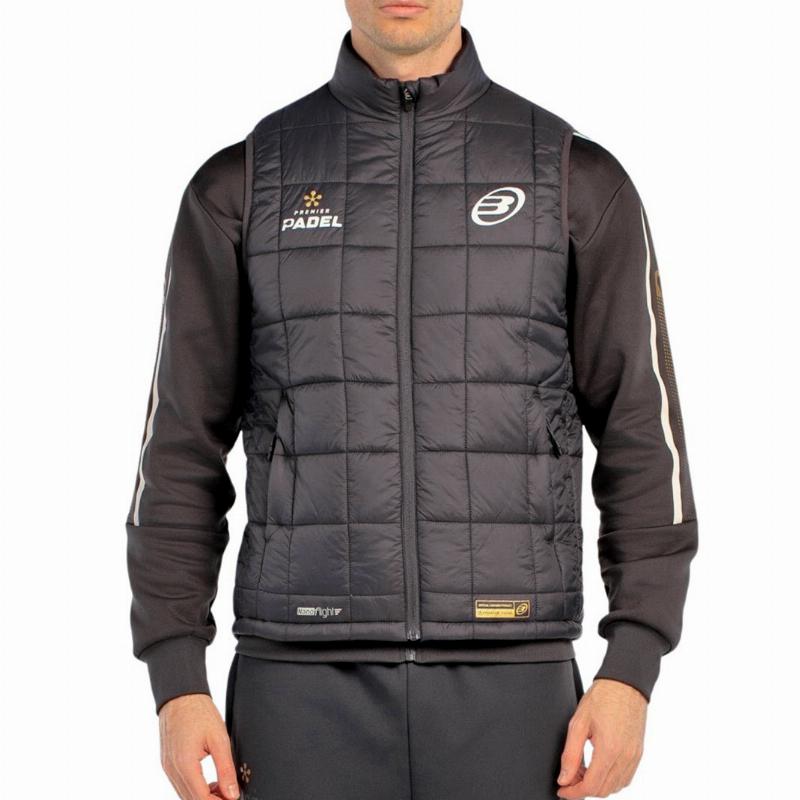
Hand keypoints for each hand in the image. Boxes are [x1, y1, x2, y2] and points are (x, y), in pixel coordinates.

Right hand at [159, 693, 239, 799]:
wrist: (180, 695)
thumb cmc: (200, 712)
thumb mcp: (219, 739)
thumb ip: (226, 768)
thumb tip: (232, 794)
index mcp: (185, 764)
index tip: (232, 798)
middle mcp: (172, 770)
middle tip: (230, 794)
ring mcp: (167, 767)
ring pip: (184, 795)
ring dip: (203, 796)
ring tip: (223, 787)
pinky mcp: (167, 763)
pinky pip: (180, 784)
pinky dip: (194, 788)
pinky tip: (209, 782)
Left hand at [556, 678, 646, 797]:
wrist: (625, 684)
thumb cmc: (602, 698)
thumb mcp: (578, 723)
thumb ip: (570, 754)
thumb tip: (564, 779)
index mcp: (609, 750)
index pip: (591, 786)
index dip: (574, 793)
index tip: (562, 790)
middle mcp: (625, 758)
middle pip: (603, 790)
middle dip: (583, 789)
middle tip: (568, 778)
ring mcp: (634, 757)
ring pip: (614, 787)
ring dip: (597, 785)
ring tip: (581, 771)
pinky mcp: (638, 754)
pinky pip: (625, 778)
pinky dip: (610, 780)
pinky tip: (598, 768)